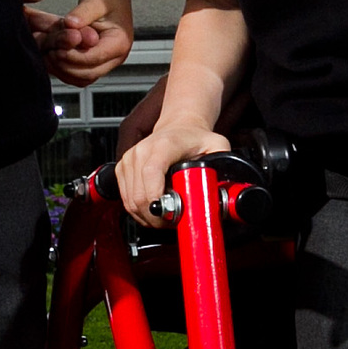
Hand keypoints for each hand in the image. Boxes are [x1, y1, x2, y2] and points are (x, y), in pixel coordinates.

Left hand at [37, 0, 132, 85]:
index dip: (73, 56)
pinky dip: (64, 71)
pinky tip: (52, 59)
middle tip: (50, 53)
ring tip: (48, 56)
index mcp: (120, 42)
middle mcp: (116, 57)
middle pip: (89, 73)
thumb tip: (70, 24)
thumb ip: (83, 12)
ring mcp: (106, 63)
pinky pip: (79, 76)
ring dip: (63, 71)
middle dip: (66, 66)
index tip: (57, 49)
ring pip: (82, 79)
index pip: (95, 58)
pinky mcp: (95, 64)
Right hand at [112, 119, 227, 217]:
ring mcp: (130, 161)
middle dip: (156, 216)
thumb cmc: (194, 138)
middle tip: (173, 221)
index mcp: (163, 146)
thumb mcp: (216, 145)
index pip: (151, 174)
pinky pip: (126, 199)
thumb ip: (223, 161)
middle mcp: (142, 152)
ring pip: (131, 202)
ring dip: (148, 216)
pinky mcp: (123, 169)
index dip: (156, 199)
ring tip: (166, 216)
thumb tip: (224, 185)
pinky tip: (155, 208)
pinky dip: (139, 210)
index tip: (169, 214)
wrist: (178, 127)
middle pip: (139, 195)